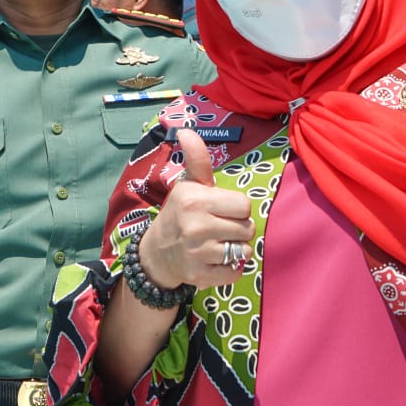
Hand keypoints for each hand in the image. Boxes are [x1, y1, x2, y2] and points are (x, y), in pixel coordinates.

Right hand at [137, 130, 254, 289]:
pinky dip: (230, 270)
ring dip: (235, 250)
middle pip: (247, 228)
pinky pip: (236, 273)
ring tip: (217, 244)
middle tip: (219, 228)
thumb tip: (186, 130)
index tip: (221, 210)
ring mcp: (197, 252)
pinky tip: (214, 261)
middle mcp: (195, 225)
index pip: (244, 205)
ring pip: (244, 251)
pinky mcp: (200, 275)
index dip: (237, 209)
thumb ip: (197, 159)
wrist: (157, 253)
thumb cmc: (181, 213)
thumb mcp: (188, 185)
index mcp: (195, 199)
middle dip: (238, 229)